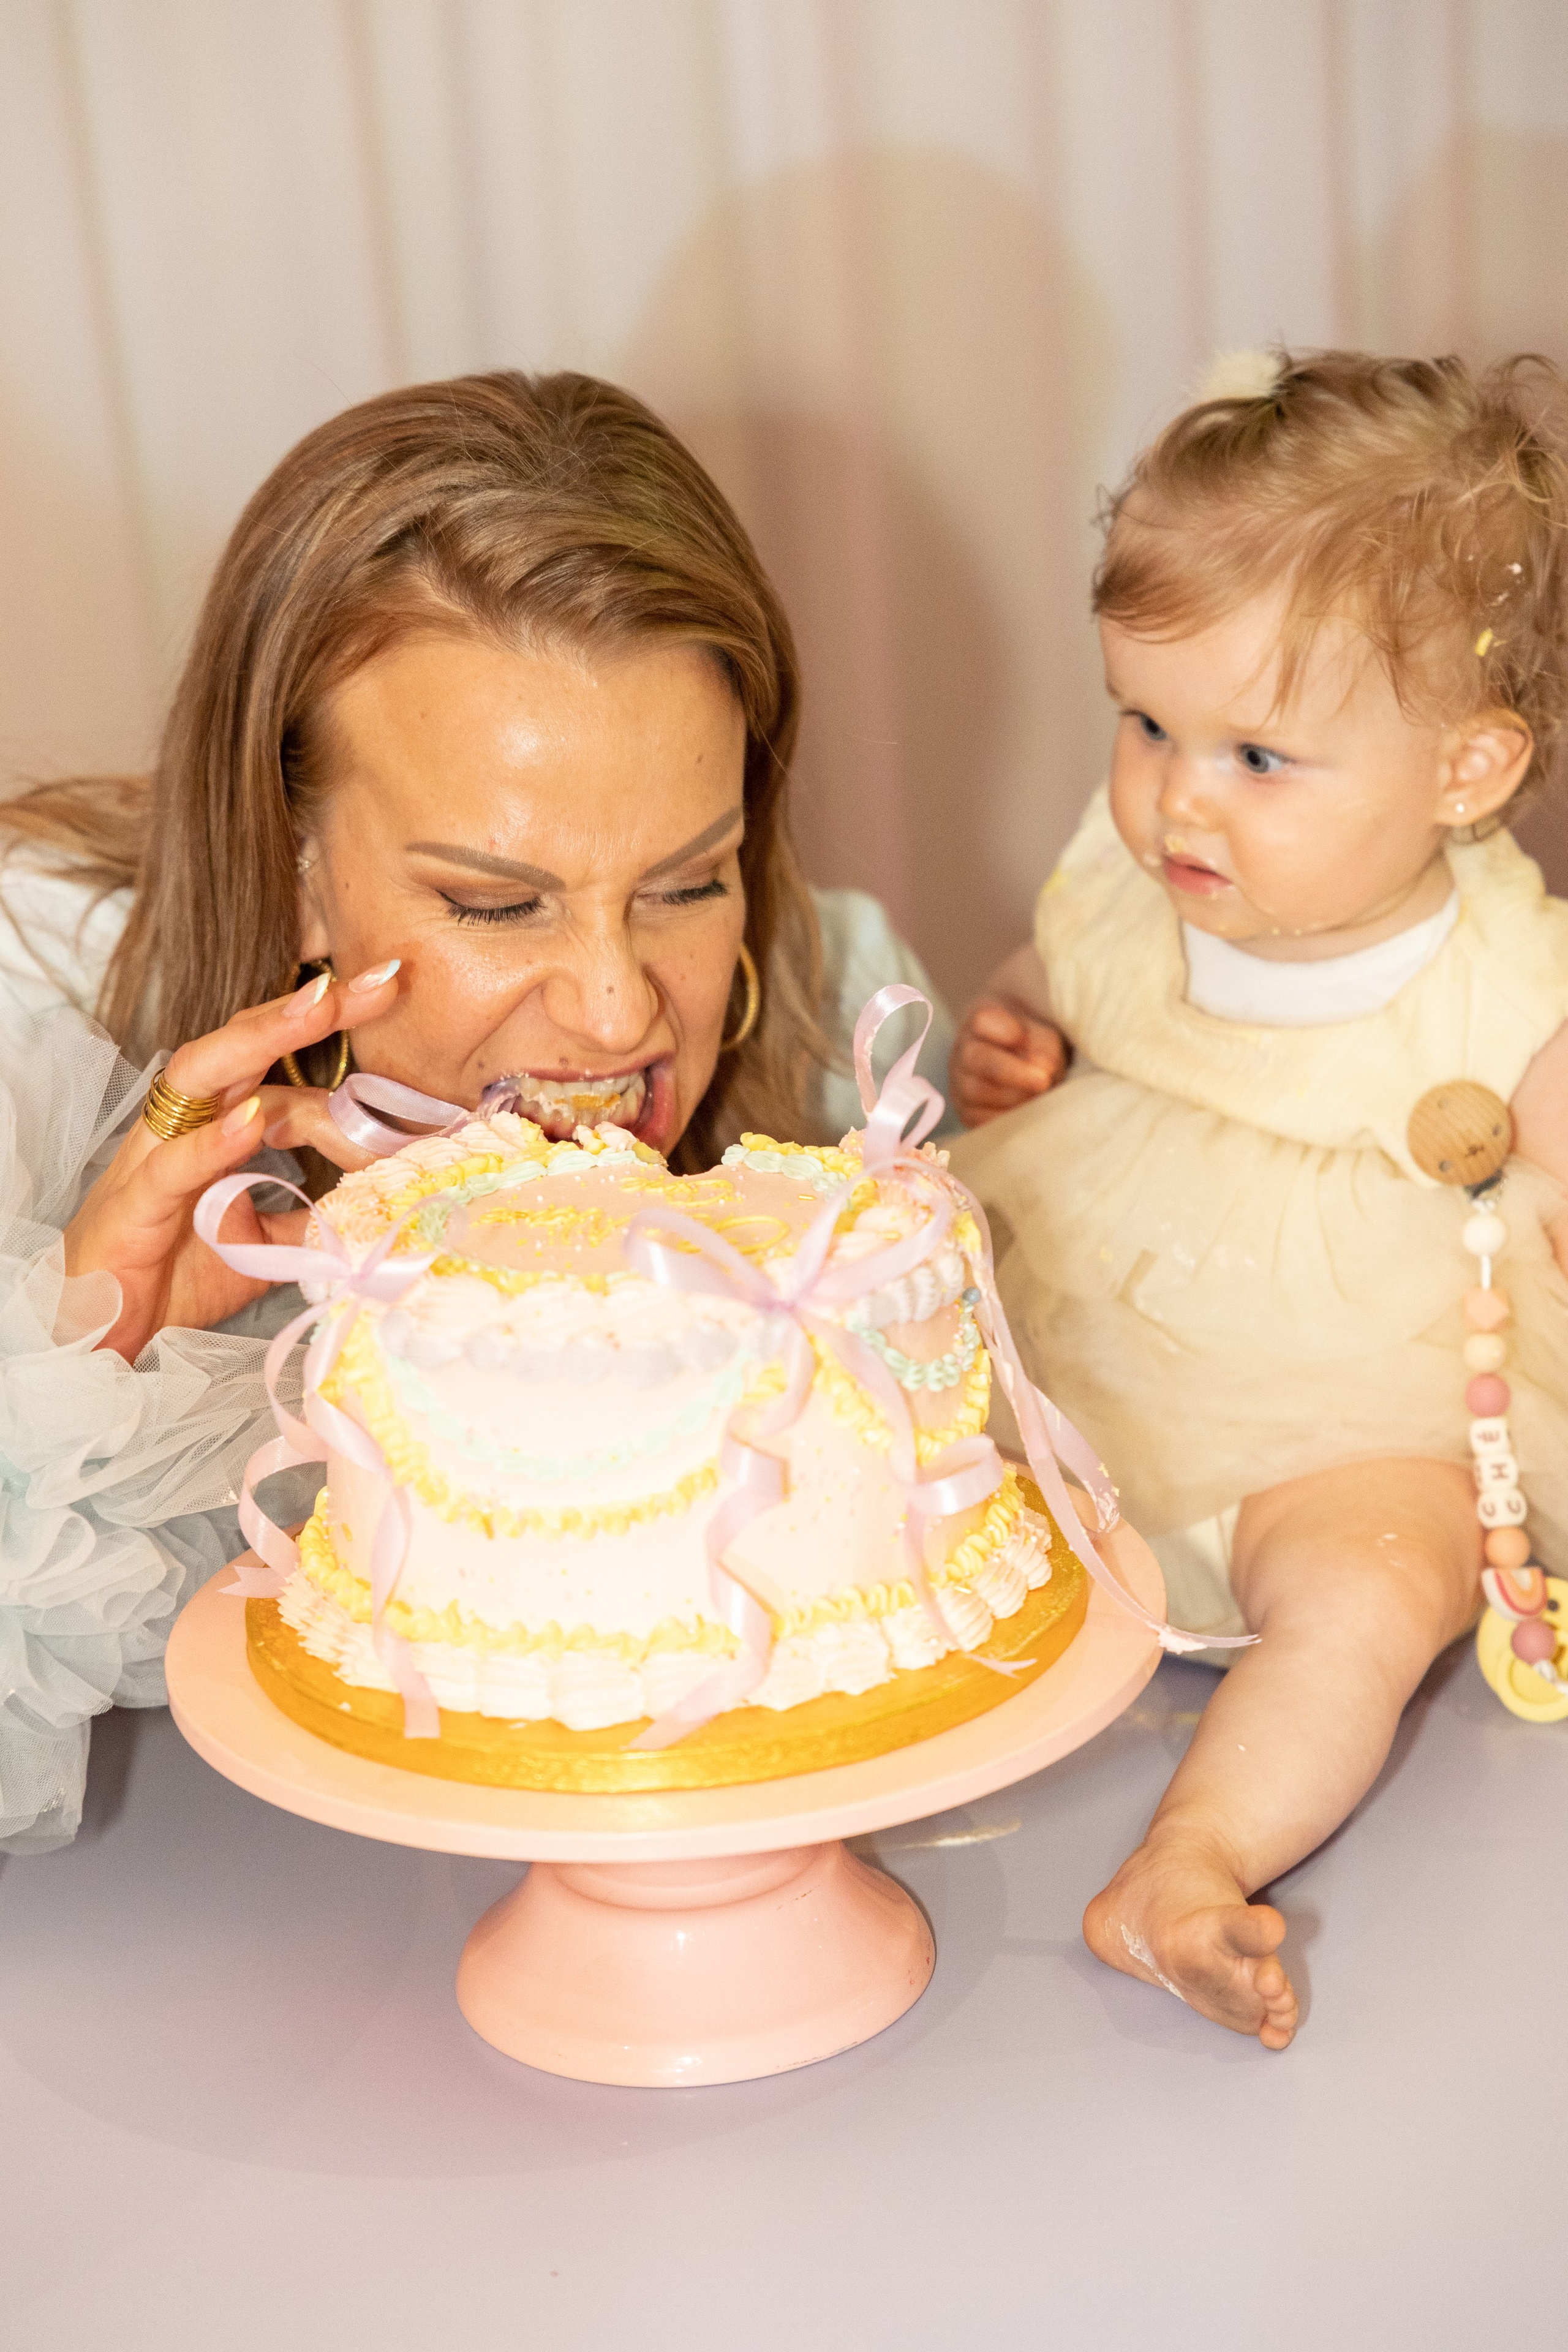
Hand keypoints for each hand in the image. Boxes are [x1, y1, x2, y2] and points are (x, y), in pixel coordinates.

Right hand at [63, 961, 400, 1359]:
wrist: (100, 1334)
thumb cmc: (171, 1278)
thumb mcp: (264, 1244)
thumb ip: (310, 1215)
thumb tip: (376, 1200)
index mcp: (212, 1126)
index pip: (276, 1065)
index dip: (332, 1038)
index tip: (393, 998)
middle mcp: (182, 1125)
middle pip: (244, 1045)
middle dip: (309, 1007)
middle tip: (380, 978)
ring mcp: (152, 1158)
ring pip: (200, 1076)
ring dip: (262, 1039)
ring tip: (322, 1005)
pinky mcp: (132, 1206)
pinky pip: (172, 1163)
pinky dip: (213, 1140)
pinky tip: (251, 1118)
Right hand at [950, 996, 1066, 1127]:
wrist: (1021, 1068)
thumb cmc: (1033, 1047)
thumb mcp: (1044, 1037)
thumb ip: (1044, 1048)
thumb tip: (1044, 1071)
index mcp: (981, 1022)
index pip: (983, 1021)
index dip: (1003, 1030)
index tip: (1022, 1037)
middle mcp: (963, 1051)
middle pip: (978, 1060)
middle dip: (1014, 1073)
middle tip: (1044, 1081)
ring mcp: (959, 1083)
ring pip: (977, 1092)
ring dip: (1015, 1097)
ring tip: (1039, 1097)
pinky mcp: (966, 1112)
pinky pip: (979, 1120)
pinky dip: (1006, 1119)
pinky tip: (1026, 1113)